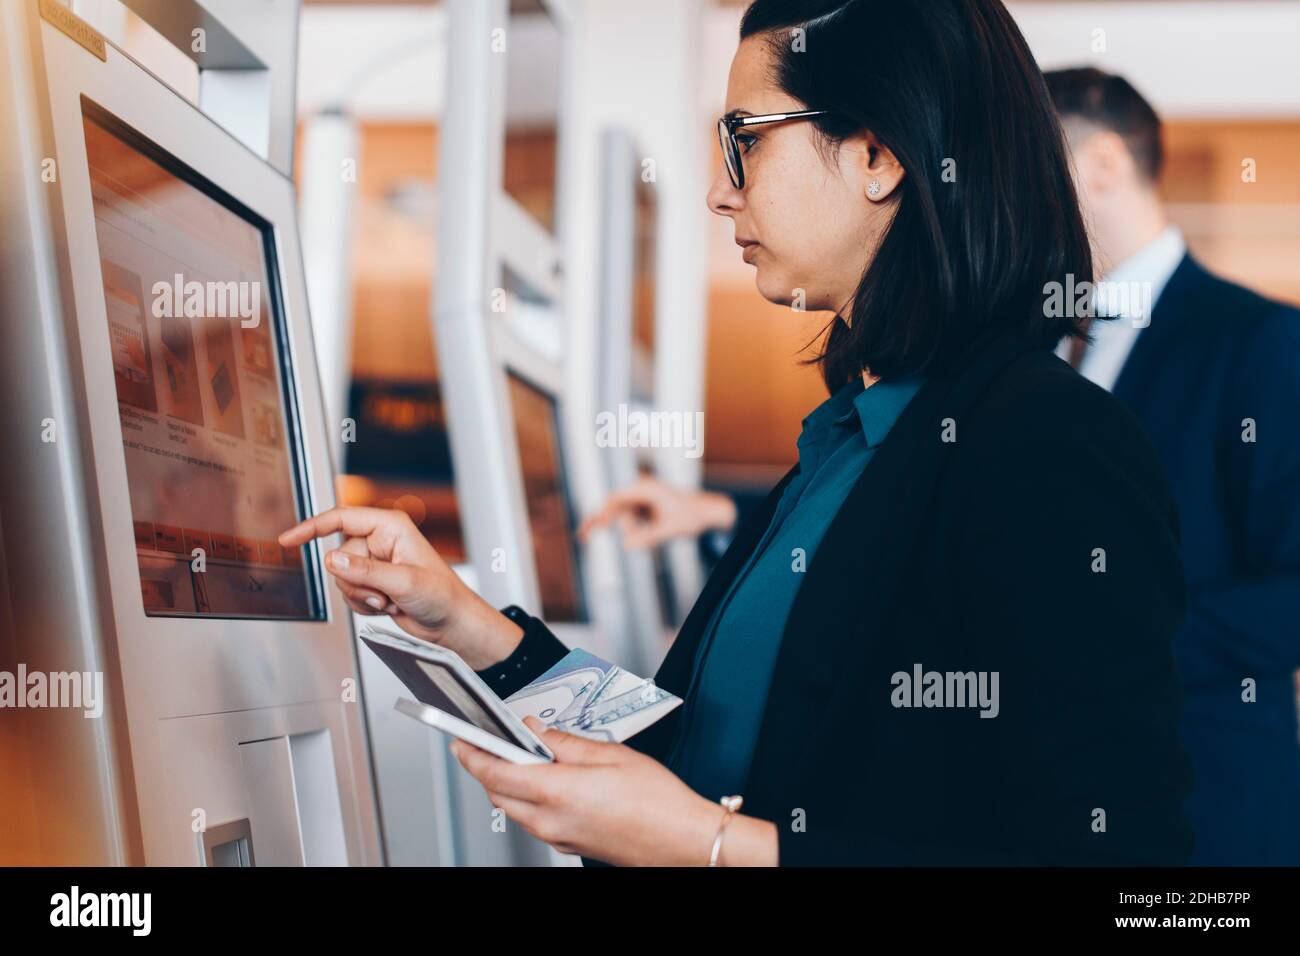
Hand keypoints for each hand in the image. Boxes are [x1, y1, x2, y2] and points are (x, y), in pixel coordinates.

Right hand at [279, 506, 521, 668]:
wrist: (451, 622)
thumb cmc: (442, 596)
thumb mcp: (403, 582)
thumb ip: (365, 570)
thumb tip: (332, 559)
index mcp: (390, 527)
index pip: (341, 519)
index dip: (311, 528)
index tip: (288, 539)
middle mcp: (381, 541)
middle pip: (339, 555)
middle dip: (356, 580)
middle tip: (382, 594)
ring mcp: (376, 562)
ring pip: (342, 577)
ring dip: (361, 595)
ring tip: (389, 601)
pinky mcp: (373, 581)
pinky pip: (349, 592)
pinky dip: (363, 604)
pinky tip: (387, 606)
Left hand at [450, 717, 726, 865]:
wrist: (683, 842)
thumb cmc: (657, 802)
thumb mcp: (610, 755)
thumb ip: (565, 742)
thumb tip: (535, 731)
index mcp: (556, 793)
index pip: (494, 773)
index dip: (471, 754)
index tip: (460, 738)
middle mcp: (550, 821)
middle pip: (498, 792)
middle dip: (486, 766)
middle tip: (487, 741)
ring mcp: (558, 837)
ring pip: (514, 807)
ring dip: (507, 782)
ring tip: (518, 755)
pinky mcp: (569, 844)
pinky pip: (534, 819)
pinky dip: (528, 797)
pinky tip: (544, 779)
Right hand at [578, 476, 736, 548]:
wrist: (707, 512)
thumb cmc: (691, 516)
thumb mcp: (669, 530)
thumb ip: (647, 538)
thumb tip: (626, 545)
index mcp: (646, 489)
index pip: (616, 498)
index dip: (602, 512)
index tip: (593, 525)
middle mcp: (641, 489)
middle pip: (613, 506)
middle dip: (599, 520)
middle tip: (582, 534)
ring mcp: (642, 497)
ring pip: (622, 515)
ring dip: (624, 528)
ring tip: (637, 533)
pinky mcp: (644, 506)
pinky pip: (630, 518)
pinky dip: (631, 528)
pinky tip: (641, 530)